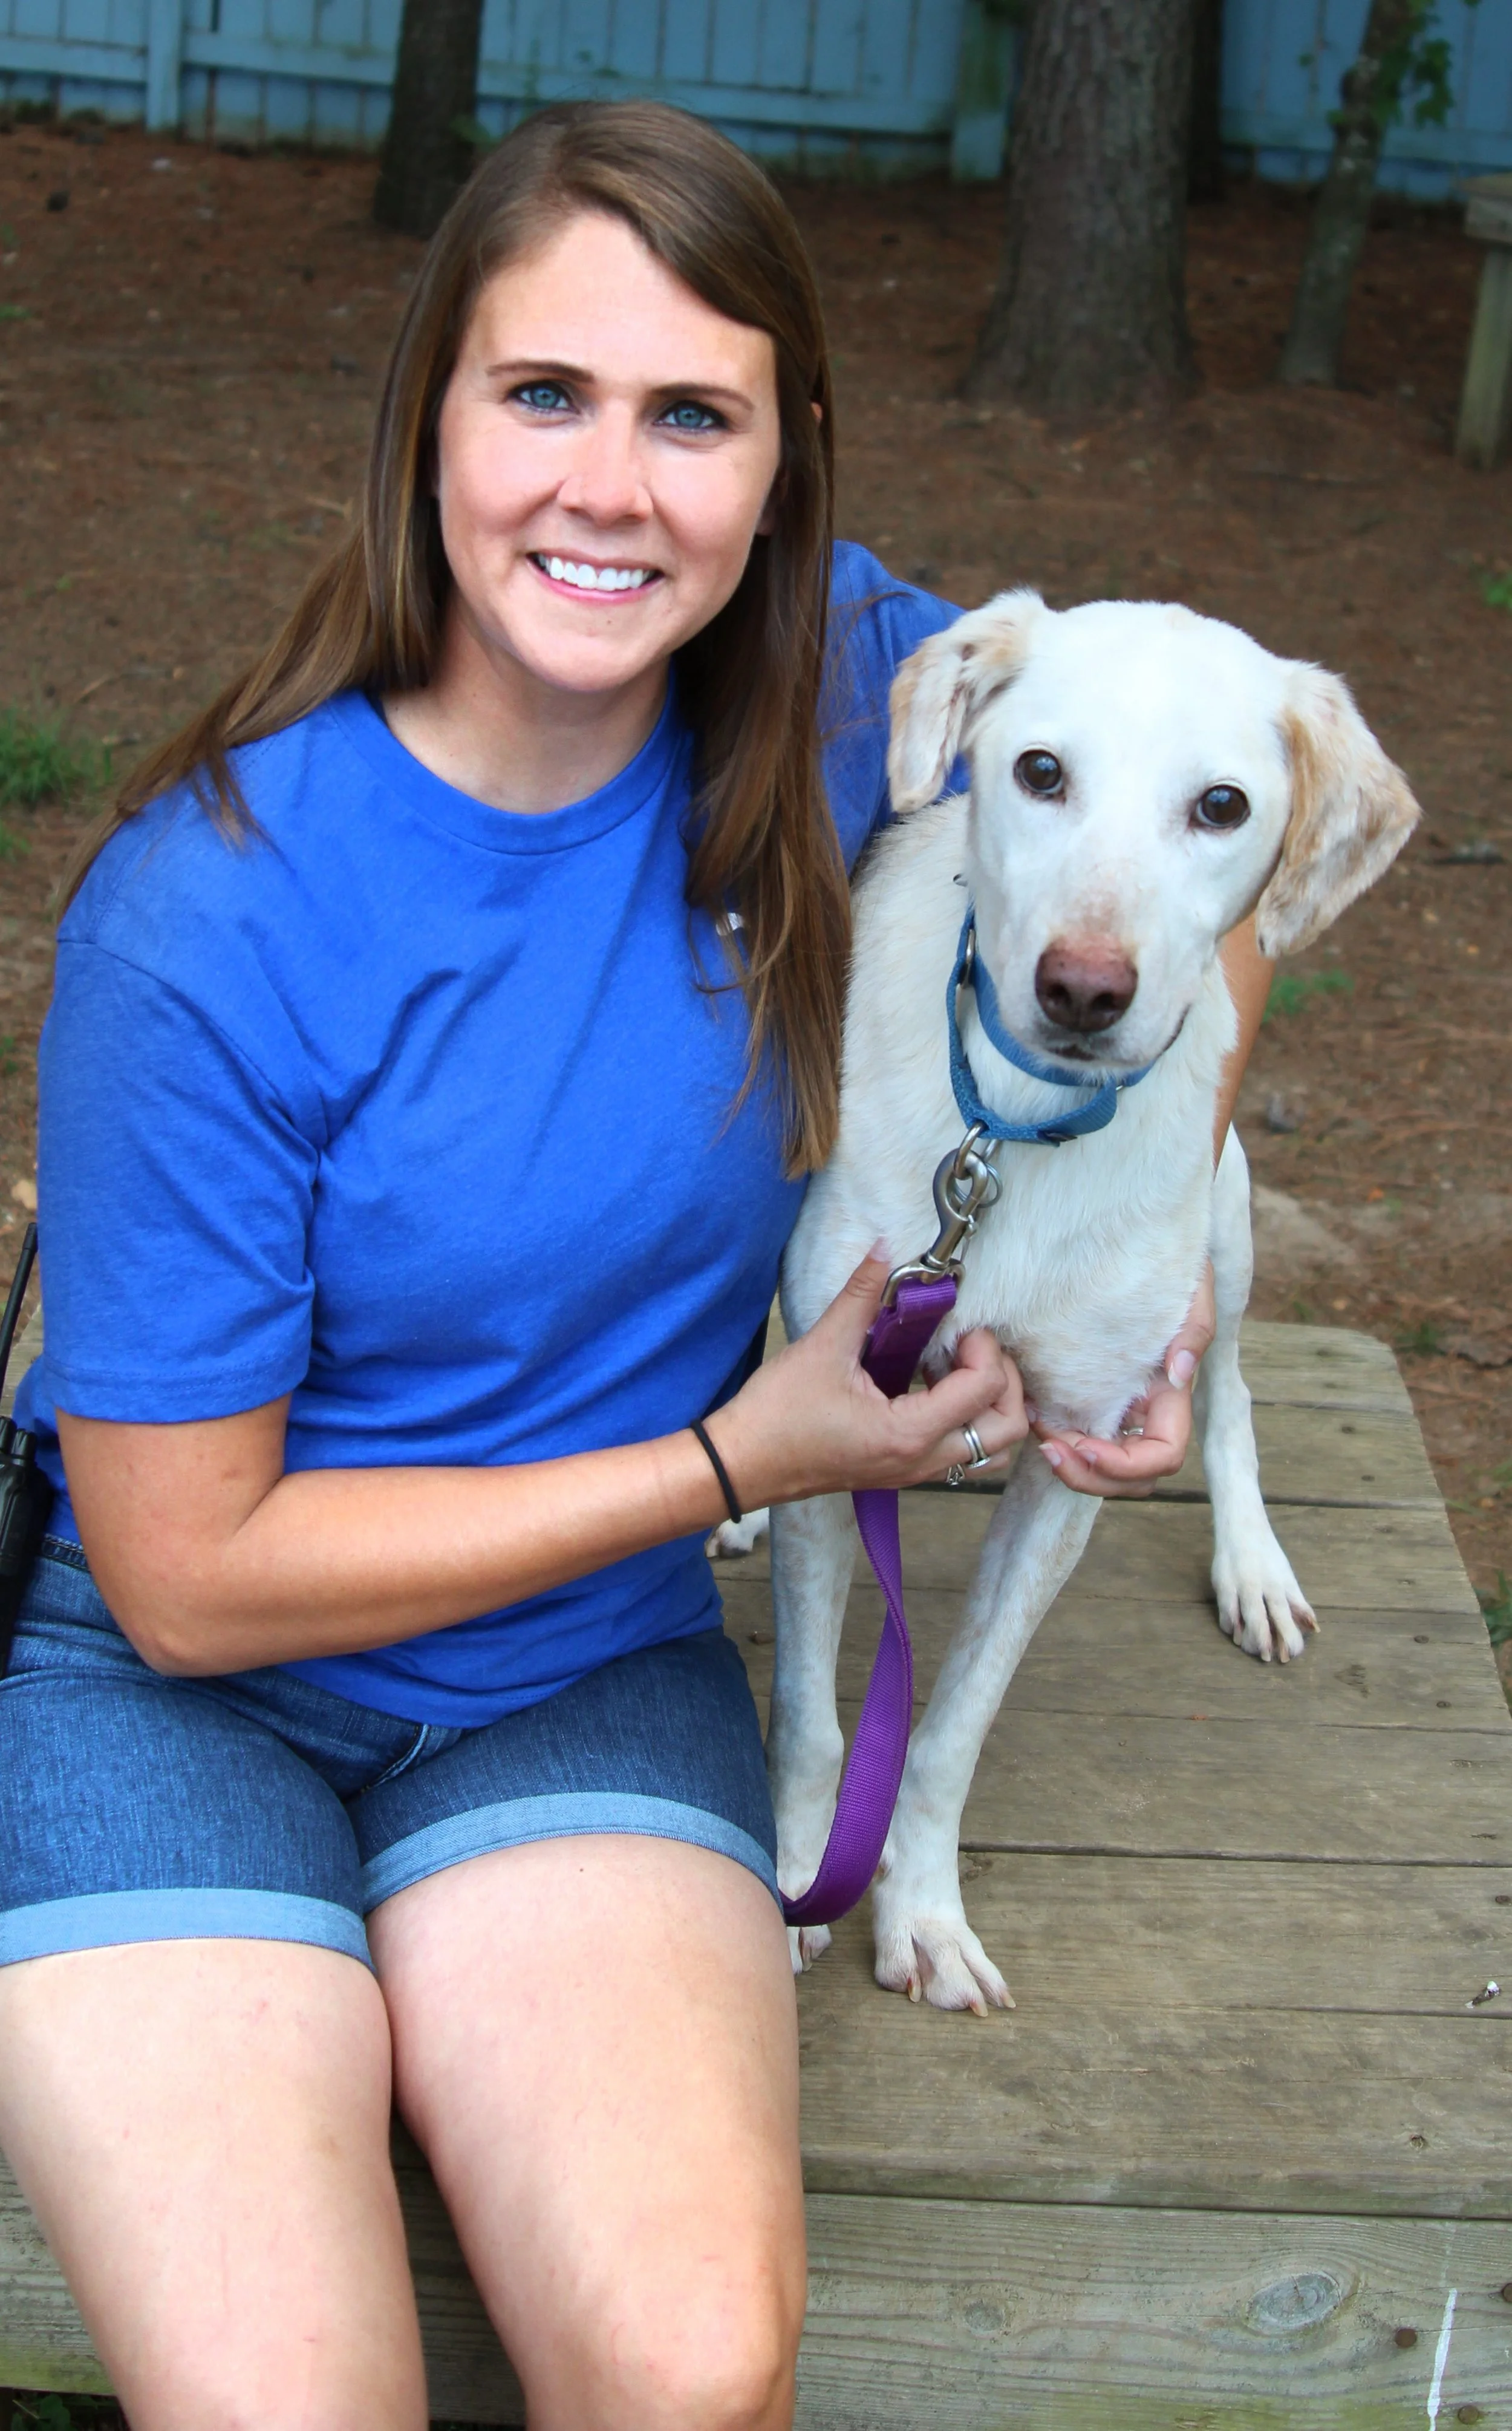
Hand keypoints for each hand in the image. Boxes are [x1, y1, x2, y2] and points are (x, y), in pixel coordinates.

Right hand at [713, 1246, 1027, 1508]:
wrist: (742, 1464)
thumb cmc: (778, 1413)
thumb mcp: (823, 1346)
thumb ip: (861, 1295)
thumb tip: (883, 1247)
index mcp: (910, 1432)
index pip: (985, 1388)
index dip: (984, 1347)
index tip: (959, 1324)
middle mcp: (923, 1461)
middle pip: (1007, 1430)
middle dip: (1006, 1383)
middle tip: (974, 1349)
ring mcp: (914, 1473)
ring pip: (990, 1451)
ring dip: (989, 1408)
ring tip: (953, 1368)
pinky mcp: (901, 1473)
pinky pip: (959, 1453)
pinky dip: (964, 1421)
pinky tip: (927, 1386)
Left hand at [1032, 1263, 1215, 1499]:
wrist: (1131, 1242)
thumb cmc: (1166, 1265)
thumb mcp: (1191, 1288)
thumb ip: (1194, 1329)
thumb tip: (1179, 1372)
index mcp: (1170, 1394)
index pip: (1162, 1455)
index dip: (1125, 1465)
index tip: (1086, 1446)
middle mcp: (1144, 1409)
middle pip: (1128, 1476)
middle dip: (1089, 1474)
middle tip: (1049, 1448)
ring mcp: (1114, 1405)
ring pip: (1100, 1465)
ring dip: (1070, 1463)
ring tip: (1038, 1434)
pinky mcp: (1085, 1393)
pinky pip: (1073, 1433)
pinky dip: (1054, 1437)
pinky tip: (1031, 1415)